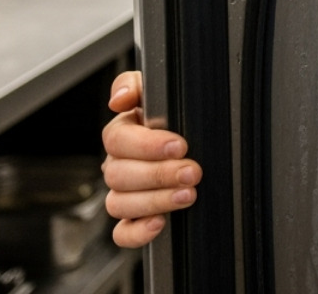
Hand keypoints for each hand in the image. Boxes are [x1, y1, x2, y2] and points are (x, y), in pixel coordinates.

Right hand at [102, 70, 201, 248]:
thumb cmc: (177, 115)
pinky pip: (122, 233)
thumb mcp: (161, 90)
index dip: (147, 145)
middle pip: (119, 175)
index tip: (179, 145)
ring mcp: (124, 193)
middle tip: (192, 171)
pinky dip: (137, 231)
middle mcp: (119, 163)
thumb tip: (118, 99)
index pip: (117, 140)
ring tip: (188, 194)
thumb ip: (136, 85)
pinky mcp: (133, 218)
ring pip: (119, 203)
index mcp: (123, 132)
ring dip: (155, 200)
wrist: (199, 142)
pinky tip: (159, 223)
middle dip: (159, 174)